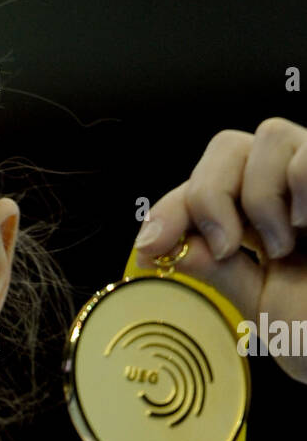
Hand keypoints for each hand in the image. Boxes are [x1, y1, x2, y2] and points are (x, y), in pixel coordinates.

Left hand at [133, 117, 306, 382]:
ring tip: (286, 245)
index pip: (204, 187)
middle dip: (210, 196)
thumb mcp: (259, 304)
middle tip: (226, 247)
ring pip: (268, 136)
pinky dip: (300, 186)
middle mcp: (293, 190)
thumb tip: (164, 244)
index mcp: (264, 219)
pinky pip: (306, 153)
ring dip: (261, 198)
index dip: (170, 209)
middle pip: (227, 147)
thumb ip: (217, 271)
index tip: (149, 245)